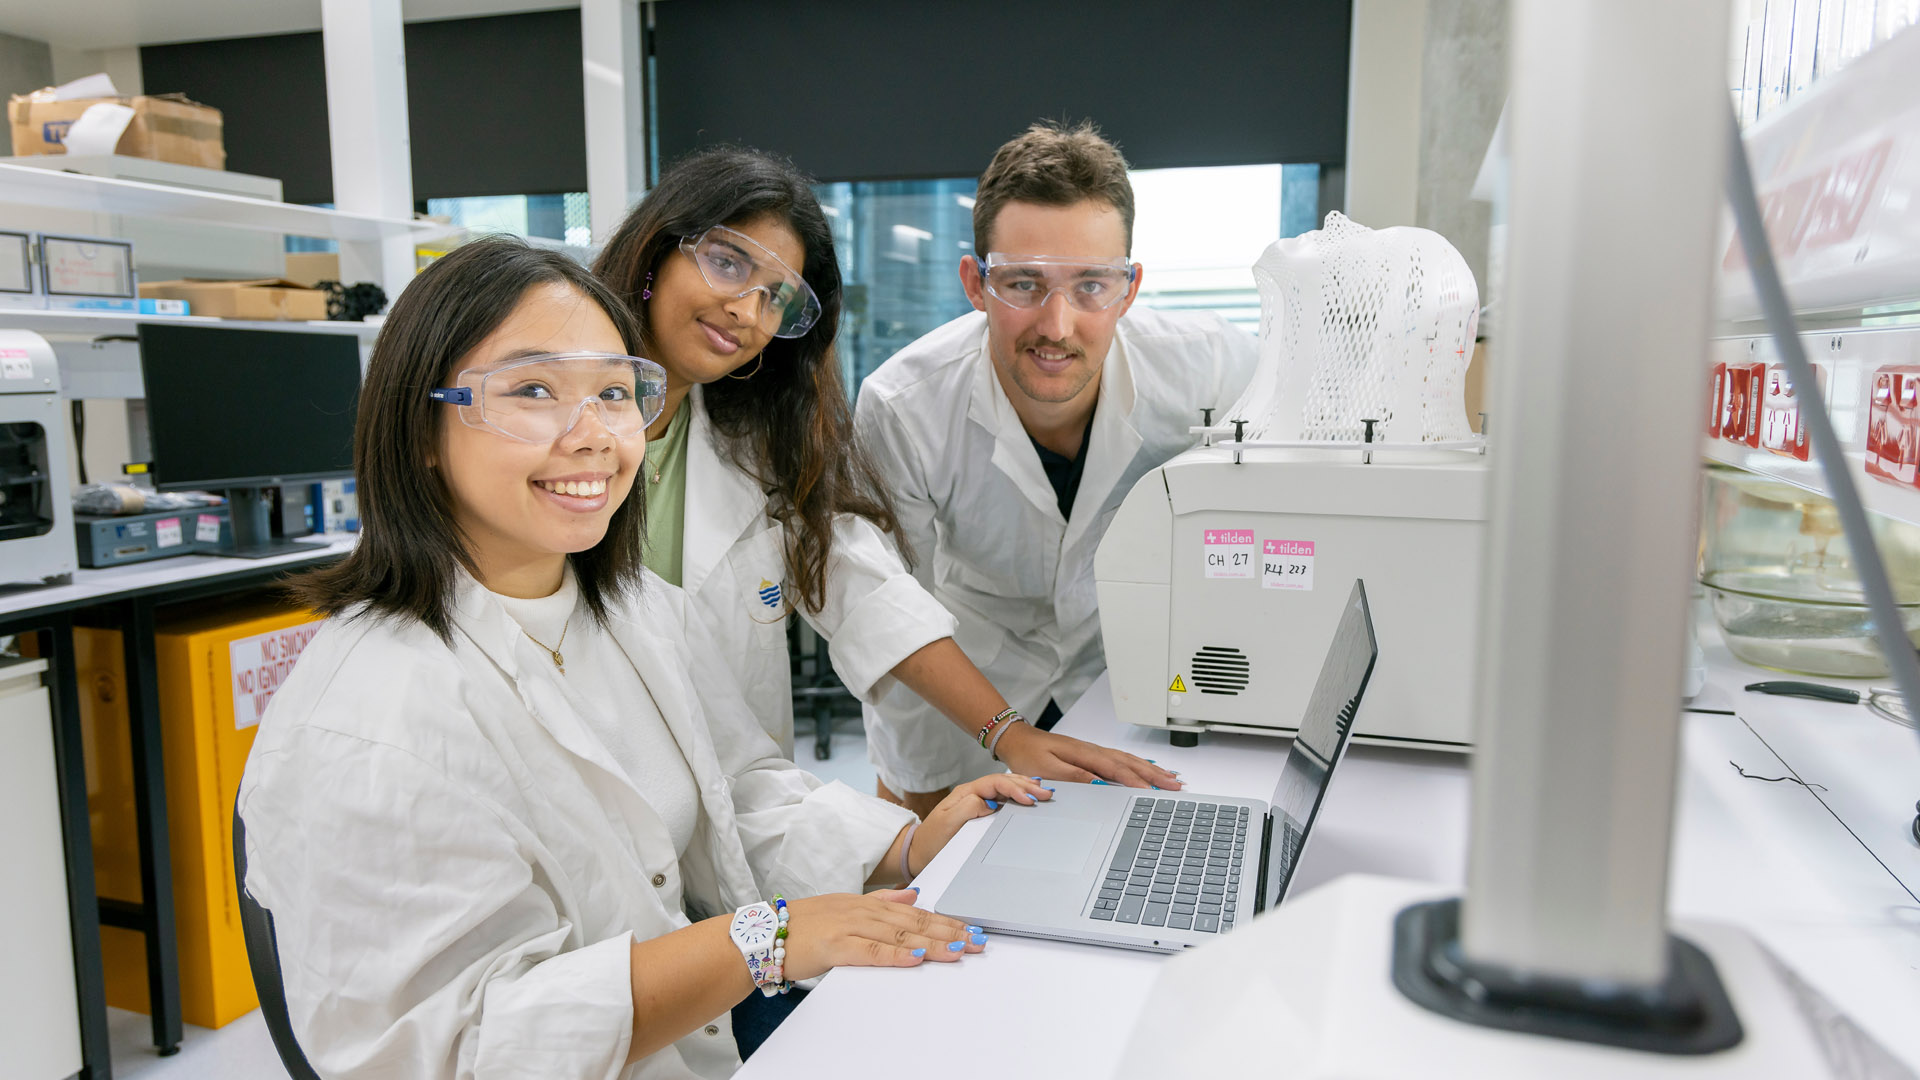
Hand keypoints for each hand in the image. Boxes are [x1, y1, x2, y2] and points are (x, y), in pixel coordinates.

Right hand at [782, 890, 987, 979]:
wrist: (763, 934)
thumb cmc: (803, 926)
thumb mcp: (846, 906)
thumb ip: (882, 901)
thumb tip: (915, 895)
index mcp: (867, 903)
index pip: (916, 912)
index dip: (946, 920)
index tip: (971, 929)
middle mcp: (862, 911)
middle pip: (914, 922)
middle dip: (949, 932)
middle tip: (978, 941)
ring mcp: (849, 926)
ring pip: (899, 935)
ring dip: (932, 943)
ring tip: (958, 949)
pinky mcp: (835, 945)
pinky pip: (871, 951)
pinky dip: (896, 954)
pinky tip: (916, 958)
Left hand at [908, 773, 1053, 874]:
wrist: (920, 852)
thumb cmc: (932, 840)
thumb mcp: (947, 823)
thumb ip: (967, 808)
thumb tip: (989, 802)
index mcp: (966, 793)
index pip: (995, 783)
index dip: (1014, 788)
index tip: (1029, 799)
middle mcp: (973, 794)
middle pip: (1004, 782)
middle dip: (1026, 786)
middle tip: (1046, 793)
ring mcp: (977, 802)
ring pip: (1005, 788)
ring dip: (1025, 788)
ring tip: (1043, 791)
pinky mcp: (981, 812)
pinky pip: (1003, 799)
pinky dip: (1018, 796)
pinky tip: (1029, 797)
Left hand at [993, 723, 1182, 789]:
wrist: (1016, 739)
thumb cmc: (1028, 755)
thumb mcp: (1047, 769)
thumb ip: (1073, 777)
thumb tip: (1099, 784)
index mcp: (1084, 755)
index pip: (1117, 770)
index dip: (1137, 782)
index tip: (1155, 792)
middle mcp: (1092, 751)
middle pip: (1130, 764)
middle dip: (1154, 775)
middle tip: (1176, 784)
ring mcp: (1093, 752)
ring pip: (1128, 760)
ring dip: (1150, 769)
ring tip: (1170, 777)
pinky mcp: (1091, 754)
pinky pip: (1121, 760)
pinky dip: (1138, 765)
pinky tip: (1147, 769)